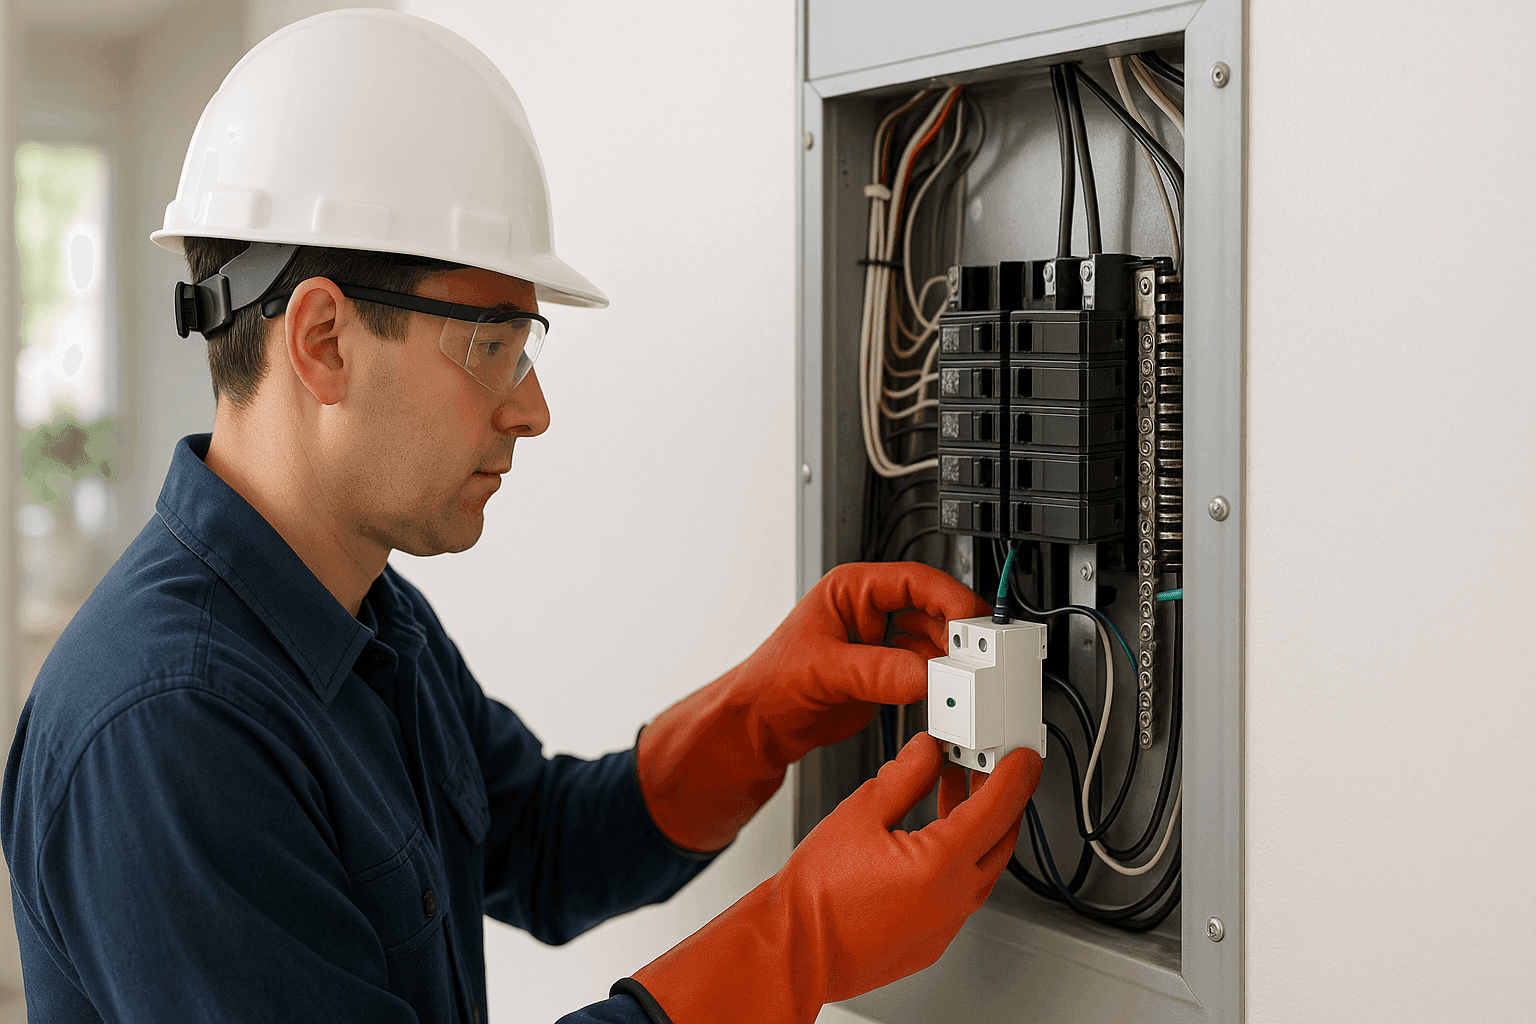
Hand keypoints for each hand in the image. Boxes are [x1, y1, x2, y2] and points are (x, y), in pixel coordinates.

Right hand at [630, 734, 1042, 1023]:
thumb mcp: (861, 813)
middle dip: (1002, 800)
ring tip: (951, 796)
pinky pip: (962, 896)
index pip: (997, 807)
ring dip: (978, 830)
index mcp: (942, 863)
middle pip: (1001, 840)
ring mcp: (947, 925)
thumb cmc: (818, 893)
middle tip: (989, 768)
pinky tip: (931, 843)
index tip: (1022, 757)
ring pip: (982, 869)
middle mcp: (954, 899)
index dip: (1014, 774)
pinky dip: (960, 863)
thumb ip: (904, 776)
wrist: (796, 946)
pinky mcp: (933, 941)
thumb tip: (927, 752)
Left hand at [638, 562, 989, 850]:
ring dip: (950, 660)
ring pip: (934, 641)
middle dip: (956, 633)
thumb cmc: (771, 683)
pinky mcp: (888, 673)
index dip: (949, 598)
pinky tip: (944, 694)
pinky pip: (926, 671)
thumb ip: (876, 672)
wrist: (761, 725)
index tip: (972, 622)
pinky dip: (940, 682)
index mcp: (852, 589)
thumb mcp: (824, 670)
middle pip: (933, 609)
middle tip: (976, 657)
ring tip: (960, 680)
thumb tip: (923, 675)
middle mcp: (871, 611)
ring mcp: (882, 643)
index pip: (914, 581)